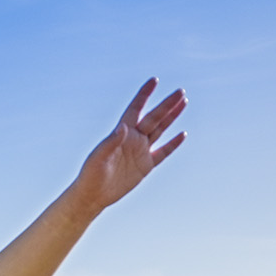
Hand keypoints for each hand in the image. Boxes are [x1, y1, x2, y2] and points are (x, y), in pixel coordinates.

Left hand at [72, 78, 185, 212]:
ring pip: (160, 130)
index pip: (136, 108)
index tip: (154, 80)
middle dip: (167, 105)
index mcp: (122, 133)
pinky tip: (182, 134)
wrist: (93, 195)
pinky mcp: (145, 166)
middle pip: (154, 117)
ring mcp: (140, 151)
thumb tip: (123, 128)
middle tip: (180, 91)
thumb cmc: (91, 174)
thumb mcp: (99, 157)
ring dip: (171, 117)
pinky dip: (173, 144)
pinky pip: (163, 152)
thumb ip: (112, 141)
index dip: (144, 94)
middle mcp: (133, 138)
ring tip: (183, 103)